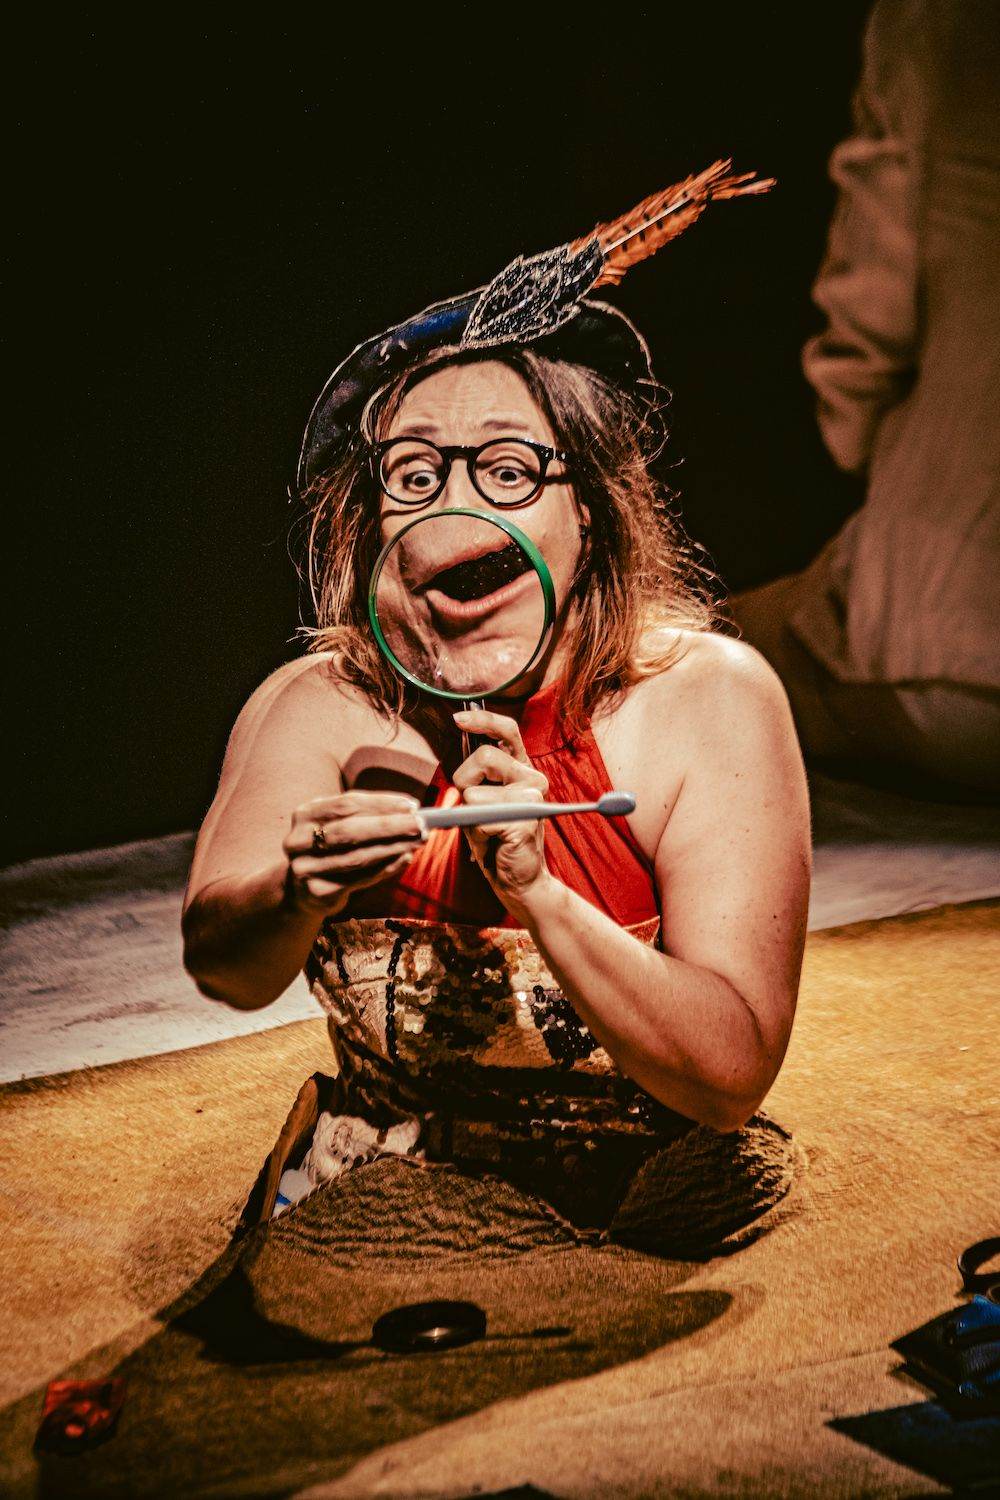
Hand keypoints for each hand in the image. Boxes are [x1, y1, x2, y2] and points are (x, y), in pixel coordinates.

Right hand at [283, 791, 425, 916]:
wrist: (303, 889)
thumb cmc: (331, 850)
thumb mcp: (340, 826)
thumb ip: (369, 817)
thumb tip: (412, 809)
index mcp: (305, 814)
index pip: (347, 803)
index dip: (381, 803)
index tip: (412, 804)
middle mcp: (299, 840)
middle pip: (351, 830)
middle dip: (390, 825)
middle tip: (420, 824)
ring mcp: (305, 868)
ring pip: (357, 856)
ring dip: (393, 847)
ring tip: (418, 841)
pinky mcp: (318, 892)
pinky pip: (360, 879)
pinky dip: (386, 868)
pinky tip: (405, 858)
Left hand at [451, 707, 551, 915]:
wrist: (517, 879)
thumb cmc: (495, 840)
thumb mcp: (480, 803)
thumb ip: (474, 780)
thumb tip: (457, 761)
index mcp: (521, 768)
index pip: (507, 730)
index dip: (483, 720)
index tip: (458, 720)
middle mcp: (532, 777)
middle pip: (484, 757)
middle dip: (464, 780)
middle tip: (472, 805)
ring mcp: (533, 798)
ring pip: (476, 793)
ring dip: (470, 814)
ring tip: (485, 830)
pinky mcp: (526, 820)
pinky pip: (480, 819)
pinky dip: (476, 833)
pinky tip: (492, 842)